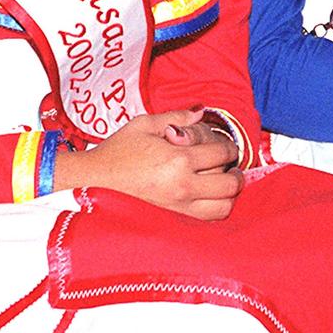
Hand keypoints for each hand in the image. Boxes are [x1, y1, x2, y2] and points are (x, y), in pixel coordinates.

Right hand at [53, 109, 242, 219]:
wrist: (96, 177)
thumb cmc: (120, 149)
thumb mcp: (146, 123)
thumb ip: (177, 117)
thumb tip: (201, 113)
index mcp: (178, 159)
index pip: (222, 154)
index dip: (229, 147)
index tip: (224, 145)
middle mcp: (183, 185)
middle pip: (230, 184)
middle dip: (236, 172)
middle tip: (230, 165)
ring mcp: (179, 206)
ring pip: (223, 207)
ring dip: (229, 194)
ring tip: (223, 182)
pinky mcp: (173, 218)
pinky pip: (207, 219)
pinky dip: (216, 209)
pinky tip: (209, 196)